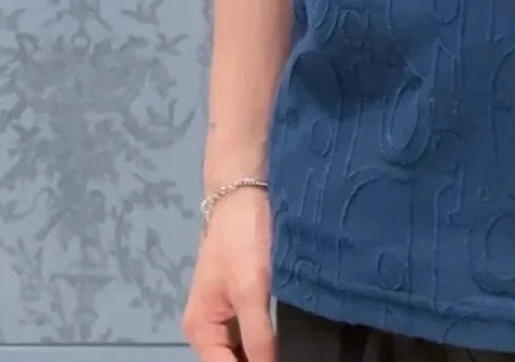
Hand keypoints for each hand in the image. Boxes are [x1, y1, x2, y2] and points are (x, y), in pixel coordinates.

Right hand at [182, 187, 274, 361]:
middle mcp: (207, 328)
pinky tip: (280, 345)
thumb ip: (258, 336)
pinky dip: (261, 343)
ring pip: (239, 352)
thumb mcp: (251, 289)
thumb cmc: (241, 239)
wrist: (240, 193)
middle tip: (289, 359)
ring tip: (283, 354)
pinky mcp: (238, 298)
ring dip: (258, 356)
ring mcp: (222, 313)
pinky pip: (247, 333)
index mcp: (202, 330)